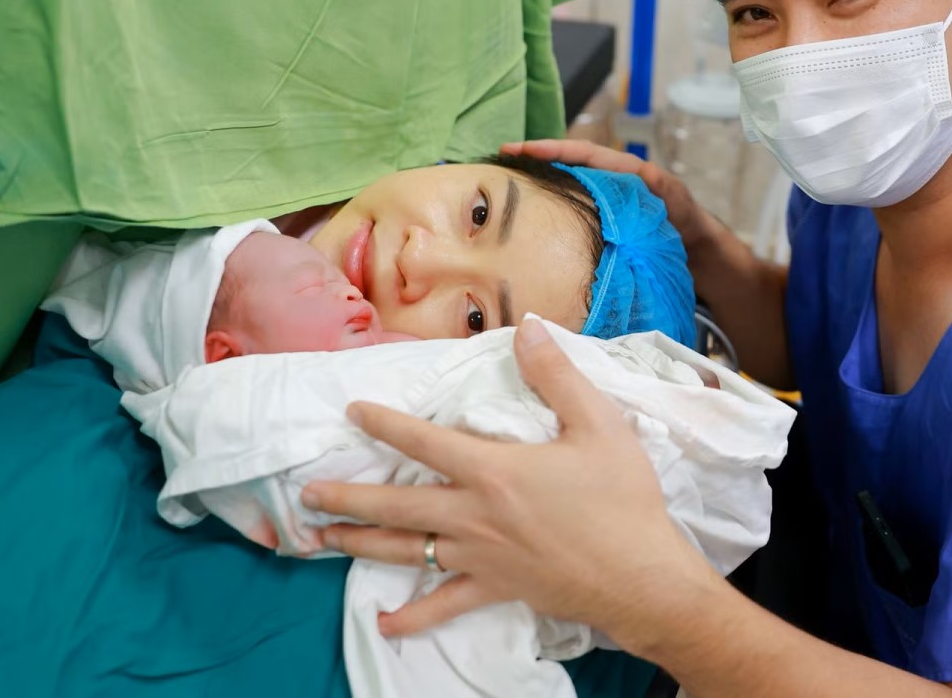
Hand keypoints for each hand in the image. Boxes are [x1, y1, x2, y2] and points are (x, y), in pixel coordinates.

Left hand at [301, 319, 717, 643]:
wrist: (643, 578)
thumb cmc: (623, 499)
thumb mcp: (598, 424)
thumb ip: (557, 376)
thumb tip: (529, 328)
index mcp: (494, 470)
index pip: (426, 441)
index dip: (386, 424)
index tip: (353, 412)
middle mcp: (475, 515)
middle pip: (397, 503)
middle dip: (349, 495)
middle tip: (308, 493)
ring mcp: (480, 557)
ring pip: (407, 549)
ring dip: (361, 543)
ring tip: (322, 538)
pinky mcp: (495, 590)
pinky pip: (443, 605)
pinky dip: (412, 616)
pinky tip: (384, 623)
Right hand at [501, 139, 717, 254]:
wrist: (693, 247)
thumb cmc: (684, 219)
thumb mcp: (672, 198)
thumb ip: (658, 185)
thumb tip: (641, 174)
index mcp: (622, 169)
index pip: (580, 153)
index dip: (550, 149)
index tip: (520, 149)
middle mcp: (607, 179)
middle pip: (564, 162)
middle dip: (534, 159)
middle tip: (501, 158)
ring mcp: (600, 198)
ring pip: (563, 184)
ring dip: (537, 180)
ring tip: (505, 180)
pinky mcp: (598, 217)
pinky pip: (569, 204)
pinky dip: (550, 203)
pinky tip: (529, 214)